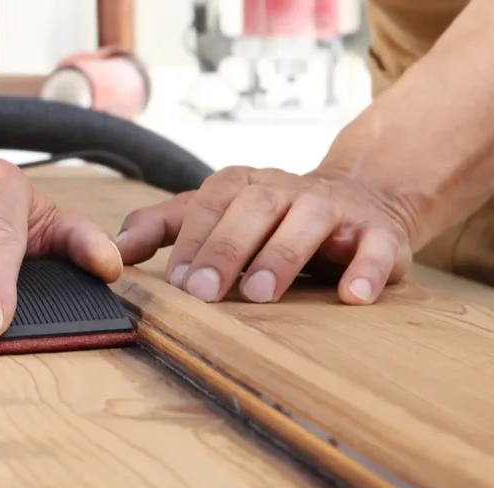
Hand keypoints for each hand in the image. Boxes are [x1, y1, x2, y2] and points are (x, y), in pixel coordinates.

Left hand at [115, 166, 416, 304]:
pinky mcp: (380, 234)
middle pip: (254, 209)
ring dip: (283, 256)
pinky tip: (353, 296)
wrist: (358, 199)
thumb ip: (164, 227)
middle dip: (226, 248)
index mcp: (243, 185)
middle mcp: (287, 190)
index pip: (210, 204)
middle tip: (204, 292)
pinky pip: (378, 247)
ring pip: (309, 222)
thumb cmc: (269, 218)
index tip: (176, 280)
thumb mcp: (214, 214)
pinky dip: (368, 269)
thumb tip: (112, 248)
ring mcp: (335, 210)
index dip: (192, 240)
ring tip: (260, 294)